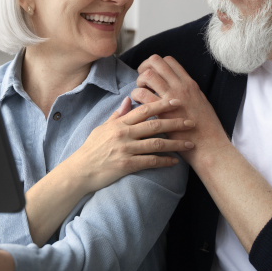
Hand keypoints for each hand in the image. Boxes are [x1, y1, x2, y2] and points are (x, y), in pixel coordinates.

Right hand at [60, 96, 195, 193]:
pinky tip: (175, 161)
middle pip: (154, 124)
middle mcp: (123, 134)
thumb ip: (118, 115)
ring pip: (156, 143)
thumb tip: (129, 99)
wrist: (80, 171)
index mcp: (119, 123)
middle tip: (191, 122)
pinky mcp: (126, 165)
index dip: (162, 104)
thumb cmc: (91, 149)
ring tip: (190, 143)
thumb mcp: (102, 128)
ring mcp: (125, 149)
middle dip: (175, 122)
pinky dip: (164, 161)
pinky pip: (150, 161)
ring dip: (175, 143)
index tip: (177, 101)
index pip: (144, 109)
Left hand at [133, 55, 229, 163]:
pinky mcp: (162, 111)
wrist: (209, 145)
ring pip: (147, 75)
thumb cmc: (206, 128)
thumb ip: (188, 92)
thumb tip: (176, 87)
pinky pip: (142, 94)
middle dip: (144, 67)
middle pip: (156, 61)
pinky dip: (136, 96)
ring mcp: (171, 97)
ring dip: (139, 82)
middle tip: (142, 81)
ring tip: (140, 93)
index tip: (152, 74)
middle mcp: (180, 86)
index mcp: (189, 83)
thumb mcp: (201, 102)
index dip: (156, 64)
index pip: (169, 61)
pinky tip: (139, 105)